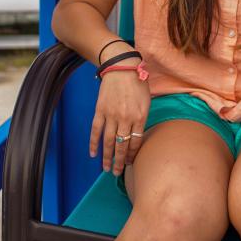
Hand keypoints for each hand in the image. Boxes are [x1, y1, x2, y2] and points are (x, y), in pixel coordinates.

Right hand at [89, 60, 149, 175]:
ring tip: (106, 169)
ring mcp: (111, 115)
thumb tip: (137, 136)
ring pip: (108, 141)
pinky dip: (93, 143)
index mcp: (140, 116)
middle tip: (117, 173)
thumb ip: (142, 119)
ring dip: (107, 157)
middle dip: (120, 161)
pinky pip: (96, 130)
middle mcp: (125, 118)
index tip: (131, 163)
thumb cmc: (137, 83)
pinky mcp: (100, 110)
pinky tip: (93, 154)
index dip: (133, 154)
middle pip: (122, 145)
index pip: (136, 142)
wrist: (121, 67)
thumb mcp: (146, 101)